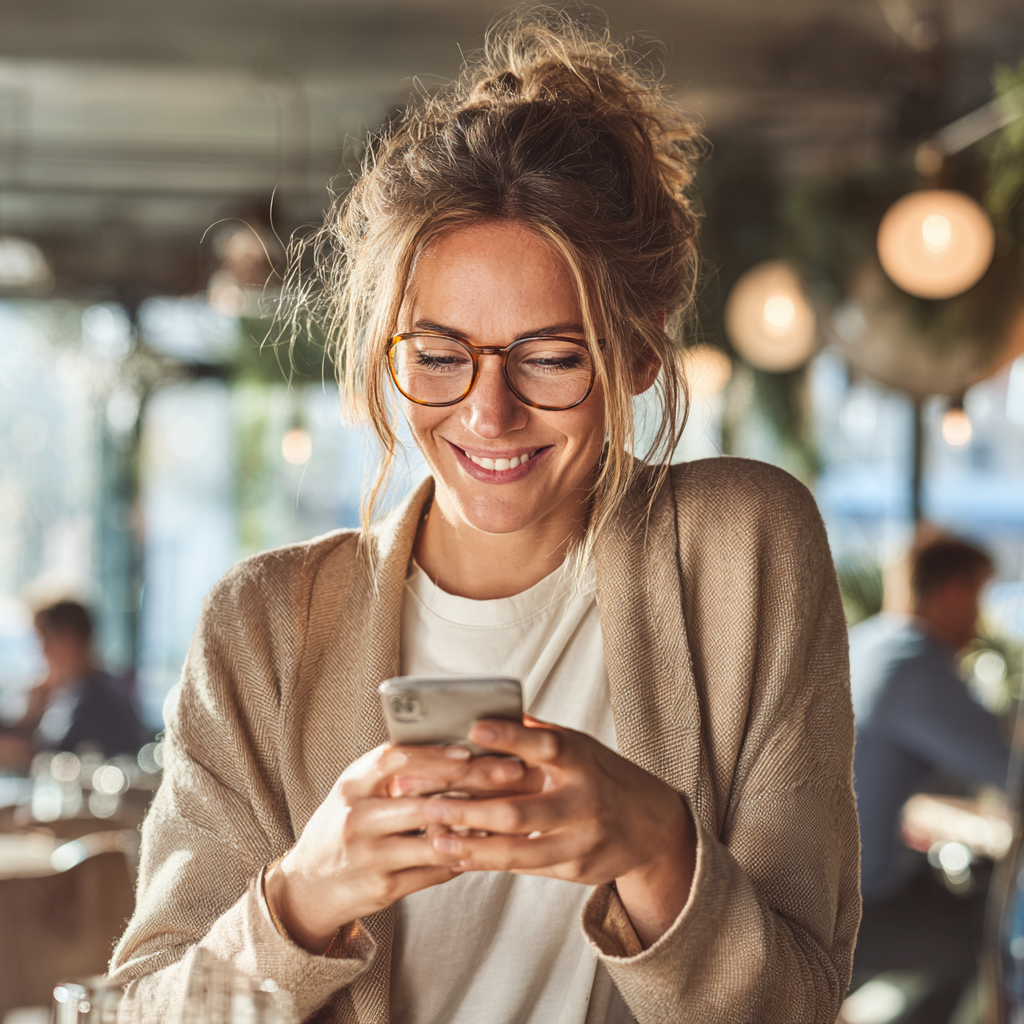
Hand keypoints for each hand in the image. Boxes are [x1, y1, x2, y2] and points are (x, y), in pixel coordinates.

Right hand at [264, 743, 525, 952]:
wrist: (310, 884)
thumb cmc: (347, 824)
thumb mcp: (358, 789)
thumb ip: (394, 771)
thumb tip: (458, 747)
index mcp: (352, 784)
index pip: (394, 760)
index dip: (435, 755)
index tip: (469, 750)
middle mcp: (357, 818)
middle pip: (422, 799)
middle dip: (473, 785)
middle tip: (511, 774)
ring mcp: (370, 856)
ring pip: (434, 840)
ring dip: (476, 825)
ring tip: (510, 809)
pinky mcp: (383, 888)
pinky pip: (434, 871)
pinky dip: (463, 856)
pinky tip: (488, 845)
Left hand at [422, 716, 695, 947]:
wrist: (652, 825)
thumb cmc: (599, 775)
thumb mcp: (578, 746)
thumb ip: (536, 734)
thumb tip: (485, 708)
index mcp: (581, 759)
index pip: (545, 743)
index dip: (511, 736)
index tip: (475, 728)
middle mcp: (584, 800)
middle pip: (520, 811)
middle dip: (469, 810)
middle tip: (428, 804)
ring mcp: (581, 839)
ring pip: (518, 850)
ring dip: (471, 846)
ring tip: (434, 838)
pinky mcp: (576, 868)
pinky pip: (524, 869)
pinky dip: (489, 861)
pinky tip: (459, 855)